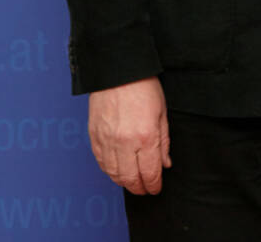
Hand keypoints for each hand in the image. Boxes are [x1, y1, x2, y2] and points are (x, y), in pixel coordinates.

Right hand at [87, 76, 170, 194]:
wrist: (118, 70)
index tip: (156, 188)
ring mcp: (107, 140)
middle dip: (139, 188)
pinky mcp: (94, 136)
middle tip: (145, 189)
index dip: (153, 185)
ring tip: (132, 181)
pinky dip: (109, 170)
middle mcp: (125, 142)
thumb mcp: (162, 113)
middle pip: (130, 178)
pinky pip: (100, 161)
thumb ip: (164, 142)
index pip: (149, 173)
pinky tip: (116, 169)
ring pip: (113, 173)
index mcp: (146, 137)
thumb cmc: (144, 87)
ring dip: (123, 181)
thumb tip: (165, 164)